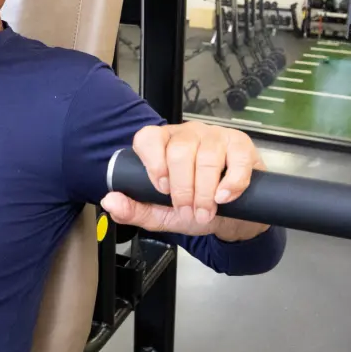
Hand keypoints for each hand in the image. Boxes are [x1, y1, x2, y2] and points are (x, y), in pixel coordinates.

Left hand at [102, 121, 267, 241]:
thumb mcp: (160, 214)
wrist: (232, 217)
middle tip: (187, 210)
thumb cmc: (195, 208)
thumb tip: (110, 200)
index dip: (153, 164)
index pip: (148, 138)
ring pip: (206, 156)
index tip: (161, 189)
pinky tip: (224, 197)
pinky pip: (235, 160)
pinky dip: (230, 182)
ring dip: (204, 191)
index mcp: (163, 144)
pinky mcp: (240, 145)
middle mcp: (187, 135)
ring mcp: (215, 137)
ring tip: (205, 211)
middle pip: (178, 151)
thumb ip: (134, 209)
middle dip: (182, 188)